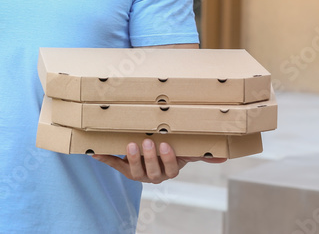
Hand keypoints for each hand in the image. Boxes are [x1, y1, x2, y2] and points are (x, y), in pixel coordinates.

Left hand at [91, 139, 226, 183]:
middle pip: (152, 171)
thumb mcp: (186, 150)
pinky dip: (104, 158)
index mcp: (170, 170)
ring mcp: (138, 172)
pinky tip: (95, 152)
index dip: (168, 159)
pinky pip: (113, 164)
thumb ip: (201, 153)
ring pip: (135, 170)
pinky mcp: (123, 167)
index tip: (166, 144)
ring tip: (130, 145)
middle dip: (150, 157)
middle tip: (147, 142)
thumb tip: (224, 158)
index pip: (172, 168)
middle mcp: (154, 174)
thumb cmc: (172, 149)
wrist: (151, 150)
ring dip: (131, 158)